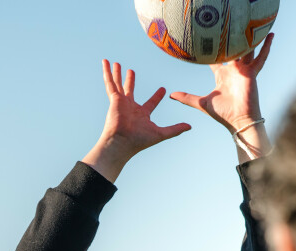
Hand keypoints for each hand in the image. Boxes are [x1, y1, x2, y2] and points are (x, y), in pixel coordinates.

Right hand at [83, 61, 190, 182]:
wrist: (122, 142)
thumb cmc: (139, 140)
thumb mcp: (161, 134)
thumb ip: (175, 129)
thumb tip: (190, 127)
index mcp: (142, 115)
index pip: (151, 103)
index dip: (157, 96)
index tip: (163, 89)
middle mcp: (130, 107)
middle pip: (130, 90)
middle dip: (130, 81)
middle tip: (131, 71)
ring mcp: (121, 102)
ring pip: (119, 84)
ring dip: (118, 74)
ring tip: (117, 63)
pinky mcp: (114, 99)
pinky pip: (110, 83)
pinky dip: (107, 72)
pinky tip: (105, 63)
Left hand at [171, 33, 273, 132]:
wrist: (238, 121)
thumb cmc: (222, 113)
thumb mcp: (202, 103)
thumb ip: (187, 98)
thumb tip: (171, 95)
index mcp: (222, 75)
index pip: (216, 59)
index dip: (211, 50)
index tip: (206, 39)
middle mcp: (233, 71)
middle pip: (232, 51)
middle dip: (232, 40)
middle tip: (230, 25)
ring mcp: (243, 71)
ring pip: (247, 51)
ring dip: (251, 39)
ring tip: (254, 26)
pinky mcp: (252, 73)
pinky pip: (261, 58)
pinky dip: (266, 48)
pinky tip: (270, 36)